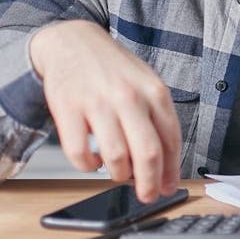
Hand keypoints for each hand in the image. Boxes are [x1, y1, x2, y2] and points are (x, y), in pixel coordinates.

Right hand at [30, 20, 180, 202]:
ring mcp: (98, 103)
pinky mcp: (68, 109)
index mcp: (154, 92)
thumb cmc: (113, 69)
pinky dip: (88, 165)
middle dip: (149, 183)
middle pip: (147, 153)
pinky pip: (80, 153)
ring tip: (118, 173)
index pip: (171, 140)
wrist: (73, 42)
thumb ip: (156, 119)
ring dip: (118, 175)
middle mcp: (129, 97)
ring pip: (116, 158)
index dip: (171, 170)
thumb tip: (163, 164)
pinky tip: (93, 160)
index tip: (168, 188)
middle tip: (146, 196)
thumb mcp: (146, 85)